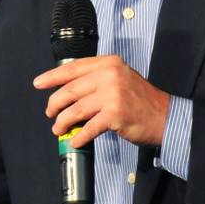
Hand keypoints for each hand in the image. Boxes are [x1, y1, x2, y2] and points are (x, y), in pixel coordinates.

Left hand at [33, 55, 169, 147]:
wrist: (165, 116)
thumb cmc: (140, 99)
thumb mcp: (120, 78)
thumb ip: (97, 79)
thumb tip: (68, 91)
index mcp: (108, 63)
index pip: (73, 68)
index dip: (52, 76)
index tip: (38, 83)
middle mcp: (110, 75)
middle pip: (70, 89)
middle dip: (55, 104)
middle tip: (50, 113)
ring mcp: (112, 94)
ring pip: (75, 109)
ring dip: (63, 122)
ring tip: (59, 129)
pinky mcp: (115, 114)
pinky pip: (88, 127)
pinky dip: (79, 136)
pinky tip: (76, 140)